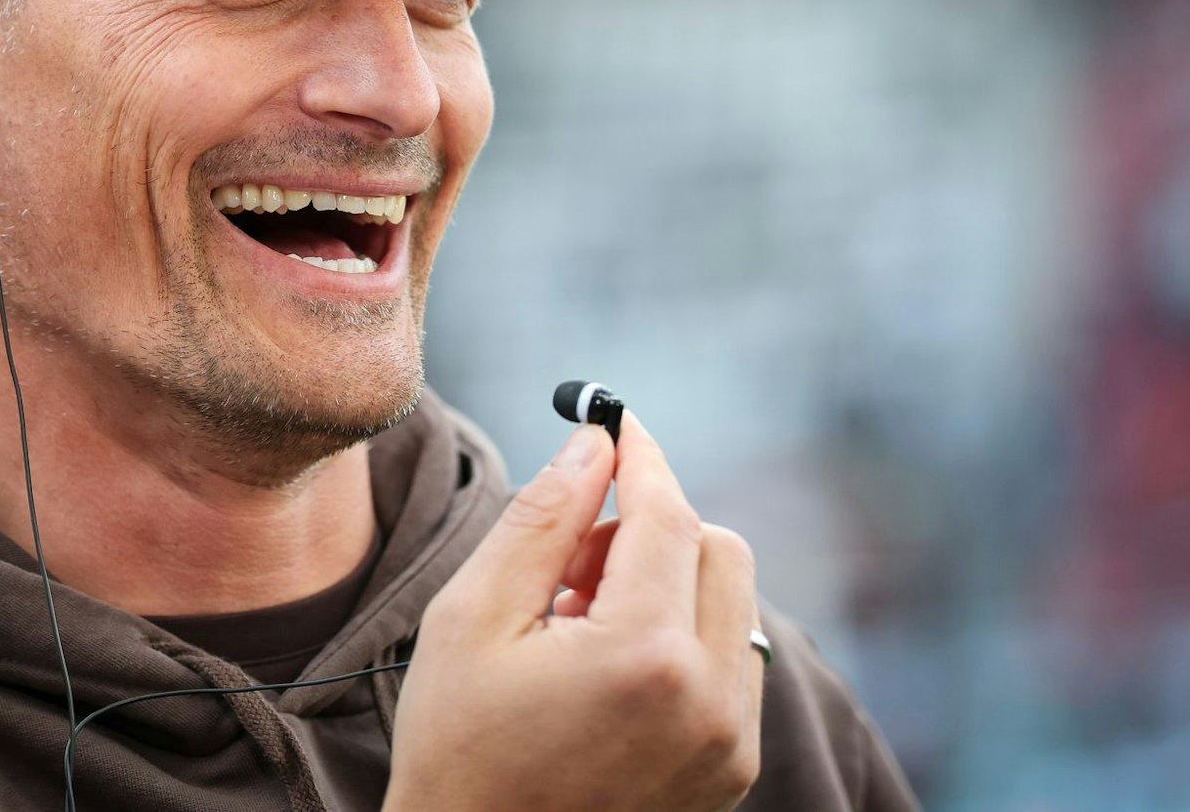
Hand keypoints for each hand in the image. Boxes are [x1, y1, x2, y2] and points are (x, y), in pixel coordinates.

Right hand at [384, 413, 762, 811]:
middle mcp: (709, 701)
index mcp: (644, 657)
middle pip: (716, 548)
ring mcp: (729, 743)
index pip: (667, 514)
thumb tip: (595, 441)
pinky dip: (680, 638)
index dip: (640, 457)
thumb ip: (543, 517)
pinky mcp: (731, 769)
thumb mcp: (474, 617)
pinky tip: (607, 669)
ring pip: (729, 601)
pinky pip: (730, 660)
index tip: (613, 422)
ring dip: (666, 584)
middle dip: (649, 529)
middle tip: (570, 565)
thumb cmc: (458, 747)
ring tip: (579, 626)